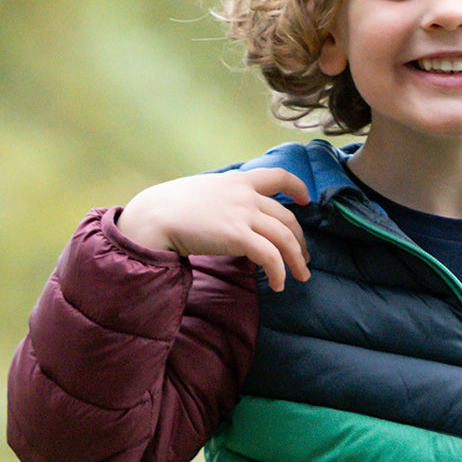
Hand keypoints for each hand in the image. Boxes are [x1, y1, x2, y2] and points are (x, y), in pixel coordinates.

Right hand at [118, 168, 311, 290]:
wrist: (154, 216)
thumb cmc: (172, 207)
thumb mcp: (204, 191)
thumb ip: (224, 198)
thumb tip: (232, 216)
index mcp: (238, 180)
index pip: (278, 176)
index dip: (298, 187)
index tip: (306, 199)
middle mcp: (246, 195)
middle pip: (287, 217)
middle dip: (300, 240)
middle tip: (304, 258)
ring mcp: (244, 214)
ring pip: (285, 238)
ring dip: (297, 260)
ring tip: (301, 276)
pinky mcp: (238, 236)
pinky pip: (270, 256)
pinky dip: (279, 272)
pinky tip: (279, 284)